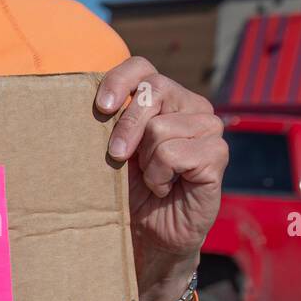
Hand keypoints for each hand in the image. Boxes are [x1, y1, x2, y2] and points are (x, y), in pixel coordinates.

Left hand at [95, 58, 228, 300]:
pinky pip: (175, 153)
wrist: (148, 234)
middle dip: (126, 127)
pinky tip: (166, 189)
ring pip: (160, 127)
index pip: (141, 67)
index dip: (119, 80)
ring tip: (153, 180)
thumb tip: (83, 100)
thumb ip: (109, 120)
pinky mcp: (217, 154)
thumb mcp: (113, 149)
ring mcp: (208, 128)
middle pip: (151, 91)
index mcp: (163, 97)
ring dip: (146, 162)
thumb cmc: (128, 188)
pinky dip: (161, 177)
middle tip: (116, 158)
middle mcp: (190, 105)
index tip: (100, 108)